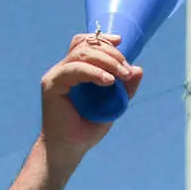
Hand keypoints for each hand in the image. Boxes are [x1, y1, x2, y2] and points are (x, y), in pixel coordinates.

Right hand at [39, 34, 143, 176]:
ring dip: (106, 61)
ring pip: (82, 54)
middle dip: (111, 54)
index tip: (121, 42)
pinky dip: (93, 72)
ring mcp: (57, 75)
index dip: (103, 39)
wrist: (70, 149)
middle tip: (127, 70)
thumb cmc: (88, 129)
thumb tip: (138, 69)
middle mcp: (64, 69)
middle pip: (87, 46)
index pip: (87, 44)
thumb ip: (124, 89)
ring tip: (122, 75)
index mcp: (76, 70)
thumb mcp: (113, 106)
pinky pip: (74, 70)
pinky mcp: (52, 84)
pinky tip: (108, 81)